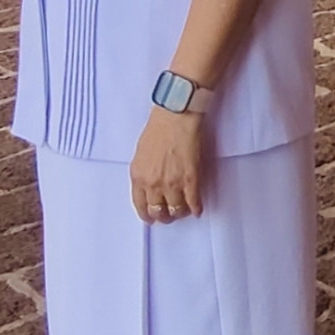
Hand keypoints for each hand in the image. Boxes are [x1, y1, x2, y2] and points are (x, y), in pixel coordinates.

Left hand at [130, 107, 204, 222]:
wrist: (175, 117)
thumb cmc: (158, 128)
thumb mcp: (141, 153)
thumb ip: (143, 172)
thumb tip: (148, 184)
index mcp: (138, 176)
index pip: (140, 205)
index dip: (146, 214)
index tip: (151, 218)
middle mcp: (153, 184)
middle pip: (158, 210)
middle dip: (163, 216)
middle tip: (168, 216)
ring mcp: (172, 183)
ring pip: (176, 209)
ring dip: (180, 213)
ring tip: (183, 211)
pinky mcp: (190, 179)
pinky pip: (193, 202)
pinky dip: (196, 208)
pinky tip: (197, 210)